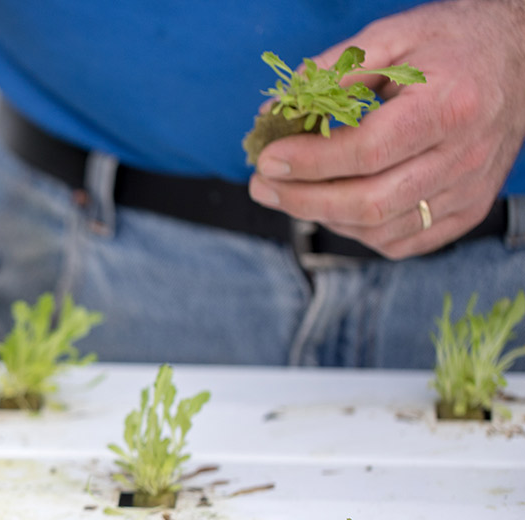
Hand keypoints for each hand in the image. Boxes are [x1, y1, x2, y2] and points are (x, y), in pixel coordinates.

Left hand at [249, 0, 524, 258]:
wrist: (521, 58)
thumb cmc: (451, 43)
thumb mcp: (392, 38)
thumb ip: (332, 73)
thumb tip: (274, 109)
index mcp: (447, 106)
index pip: (367, 151)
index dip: (309, 162)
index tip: (267, 159)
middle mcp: (463, 156)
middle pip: (370, 201)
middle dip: (302, 200)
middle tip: (261, 186)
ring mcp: (469, 189)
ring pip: (381, 228)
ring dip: (323, 216)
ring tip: (288, 193)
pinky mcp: (468, 210)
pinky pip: (403, 241)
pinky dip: (358, 232)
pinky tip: (333, 207)